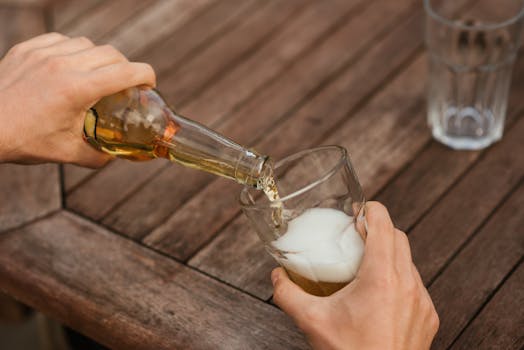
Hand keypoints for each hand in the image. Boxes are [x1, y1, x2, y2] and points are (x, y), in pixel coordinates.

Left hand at [0, 32, 155, 166]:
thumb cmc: (24, 141)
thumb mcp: (67, 154)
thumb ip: (99, 156)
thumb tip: (116, 156)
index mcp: (78, 89)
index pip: (127, 72)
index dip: (147, 76)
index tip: (149, 85)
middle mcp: (63, 64)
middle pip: (112, 54)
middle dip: (126, 68)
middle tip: (126, 84)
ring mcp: (43, 53)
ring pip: (87, 43)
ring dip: (100, 58)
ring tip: (97, 76)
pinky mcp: (27, 49)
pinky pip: (61, 39)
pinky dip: (73, 50)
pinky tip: (70, 66)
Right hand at [271, 202, 438, 349]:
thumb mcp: (312, 322)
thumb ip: (288, 294)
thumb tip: (277, 276)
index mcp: (382, 278)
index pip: (384, 225)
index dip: (371, 210)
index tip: (358, 210)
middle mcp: (408, 285)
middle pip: (398, 238)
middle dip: (378, 230)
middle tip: (356, 236)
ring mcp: (422, 302)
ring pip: (409, 261)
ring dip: (389, 254)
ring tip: (366, 264)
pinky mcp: (428, 317)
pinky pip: (415, 285)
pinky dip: (398, 279)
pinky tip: (379, 294)